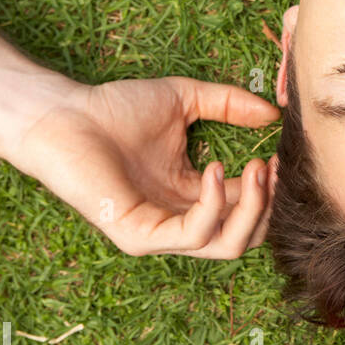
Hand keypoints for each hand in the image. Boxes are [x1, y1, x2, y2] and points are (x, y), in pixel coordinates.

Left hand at [14, 76, 280, 257]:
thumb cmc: (112, 109)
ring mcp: (159, 234)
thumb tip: (272, 113)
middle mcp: (178, 222)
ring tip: (256, 167)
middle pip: (246, 237)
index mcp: (190, 197)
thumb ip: (228, 104)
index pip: (246, 209)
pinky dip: (215, 206)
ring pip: (228, 245)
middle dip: (269, 205)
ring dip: (252, 208)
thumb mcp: (184, 99)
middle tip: (272, 166)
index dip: (271, 188)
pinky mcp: (138, 236)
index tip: (283, 156)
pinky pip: (193, 235)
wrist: (61, 114)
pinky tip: (216, 169)